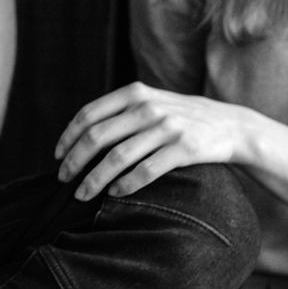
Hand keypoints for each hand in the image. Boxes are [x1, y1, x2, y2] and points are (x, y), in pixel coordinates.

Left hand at [54, 82, 250, 199]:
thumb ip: (120, 111)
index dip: (68, 137)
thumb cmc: (180, 117)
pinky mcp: (185, 148)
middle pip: (96, 137)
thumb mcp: (150, 102)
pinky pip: (146, 171)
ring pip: (117, 158)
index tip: (57, 157)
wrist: (230, 125)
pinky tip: (115, 194)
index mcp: (134, 93)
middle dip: (74, 162)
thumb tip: (79, 135)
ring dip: (94, 179)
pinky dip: (126, 185)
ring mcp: (167, 127)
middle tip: (63, 181)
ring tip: (82, 194)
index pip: (88, 114)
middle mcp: (147, 107)